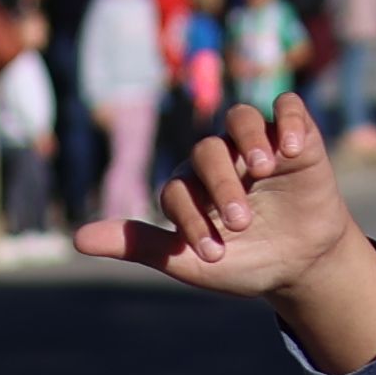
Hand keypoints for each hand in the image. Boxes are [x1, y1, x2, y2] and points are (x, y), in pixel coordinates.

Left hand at [74, 94, 375, 372]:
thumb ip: (139, 244)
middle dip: (220, 185)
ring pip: (240, 118)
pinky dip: (288, 119)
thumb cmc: (241, 261)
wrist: (298, 266)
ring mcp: (257, 145)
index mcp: (189, 184)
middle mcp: (220, 158)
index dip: (190, 218)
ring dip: (249, 139)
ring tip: (263, 168)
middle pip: (207, 151)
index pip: (177, 188)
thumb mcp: (188, 261)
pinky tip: (292, 147)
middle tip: (240, 223)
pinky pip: (288, 108)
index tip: (212, 253)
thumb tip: (76, 240)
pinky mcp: (297, 138)